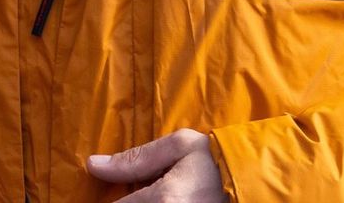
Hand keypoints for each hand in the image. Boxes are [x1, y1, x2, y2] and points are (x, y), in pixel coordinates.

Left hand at [87, 129, 228, 200]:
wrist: (249, 182)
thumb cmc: (214, 158)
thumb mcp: (178, 146)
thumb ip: (135, 158)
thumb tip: (94, 164)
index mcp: (162, 199)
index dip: (109, 199)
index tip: (111, 191)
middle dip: (128, 202)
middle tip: (140, 190)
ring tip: (147, 193)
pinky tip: (163, 198)